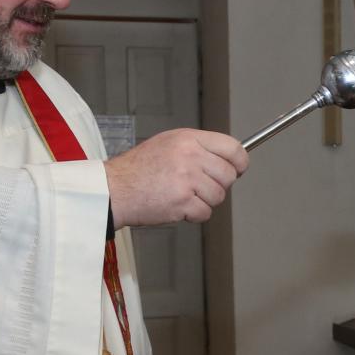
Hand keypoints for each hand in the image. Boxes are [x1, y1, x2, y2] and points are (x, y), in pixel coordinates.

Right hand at [106, 127, 248, 227]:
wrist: (114, 188)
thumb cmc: (138, 168)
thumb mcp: (169, 143)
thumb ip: (198, 148)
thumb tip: (228, 158)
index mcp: (189, 139)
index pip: (233, 147)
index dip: (240, 162)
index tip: (239, 169)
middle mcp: (190, 156)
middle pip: (229, 175)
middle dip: (218, 185)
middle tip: (199, 186)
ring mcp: (186, 179)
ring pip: (218, 196)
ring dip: (204, 201)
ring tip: (181, 194)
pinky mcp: (182, 202)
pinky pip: (205, 213)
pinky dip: (193, 215)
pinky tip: (176, 206)